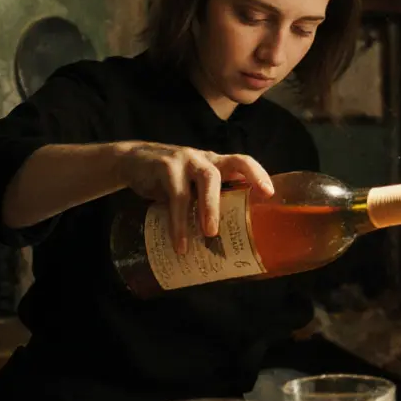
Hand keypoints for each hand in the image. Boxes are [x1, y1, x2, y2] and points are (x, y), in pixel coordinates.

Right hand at [114, 142, 273, 254]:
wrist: (131, 161)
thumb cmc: (170, 179)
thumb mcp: (191, 186)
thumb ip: (206, 200)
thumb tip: (226, 239)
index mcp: (214, 163)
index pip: (241, 161)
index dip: (257, 174)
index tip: (269, 193)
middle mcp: (203, 159)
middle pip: (223, 171)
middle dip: (232, 196)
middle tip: (238, 220)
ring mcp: (184, 160)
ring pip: (202, 182)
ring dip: (208, 209)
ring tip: (208, 235)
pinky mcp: (164, 167)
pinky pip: (175, 196)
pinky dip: (178, 221)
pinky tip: (180, 241)